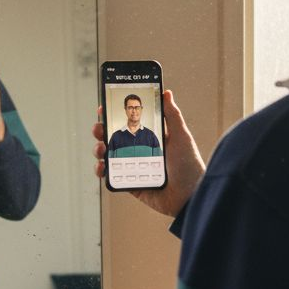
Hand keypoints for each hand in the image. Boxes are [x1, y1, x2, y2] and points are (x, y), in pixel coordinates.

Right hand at [94, 89, 204, 217]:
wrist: (189, 197)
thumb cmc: (189, 166)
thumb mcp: (181, 136)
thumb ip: (172, 115)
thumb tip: (166, 92)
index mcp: (152, 138)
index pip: (129, 122)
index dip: (115, 115)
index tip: (104, 107)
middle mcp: (140, 151)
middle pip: (114, 137)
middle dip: (102, 130)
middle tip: (98, 127)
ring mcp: (133, 168)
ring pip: (108, 155)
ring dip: (99, 149)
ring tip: (101, 149)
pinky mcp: (129, 184)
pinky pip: (110, 176)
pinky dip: (101, 171)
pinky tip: (102, 167)